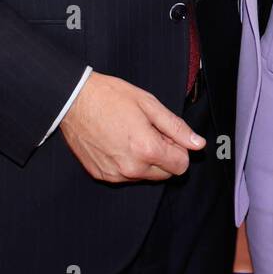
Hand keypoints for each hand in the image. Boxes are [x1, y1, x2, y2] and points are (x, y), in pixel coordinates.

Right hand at [59, 71, 204, 182]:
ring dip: (145, 160)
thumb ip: (176, 127)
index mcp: (147, 149)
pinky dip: (127, 162)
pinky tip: (117, 142)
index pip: (181, 166)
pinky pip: (125, 176)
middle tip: (149, 131)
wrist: (74, 100)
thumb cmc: (111, 97)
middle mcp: (132, 168)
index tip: (167, 134)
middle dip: (164, 155)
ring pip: (145, 176)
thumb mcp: (149, 104)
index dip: (178, 148)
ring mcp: (115, 175)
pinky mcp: (102, 175)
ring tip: (131, 134)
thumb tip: (198, 144)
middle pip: (165, 174)